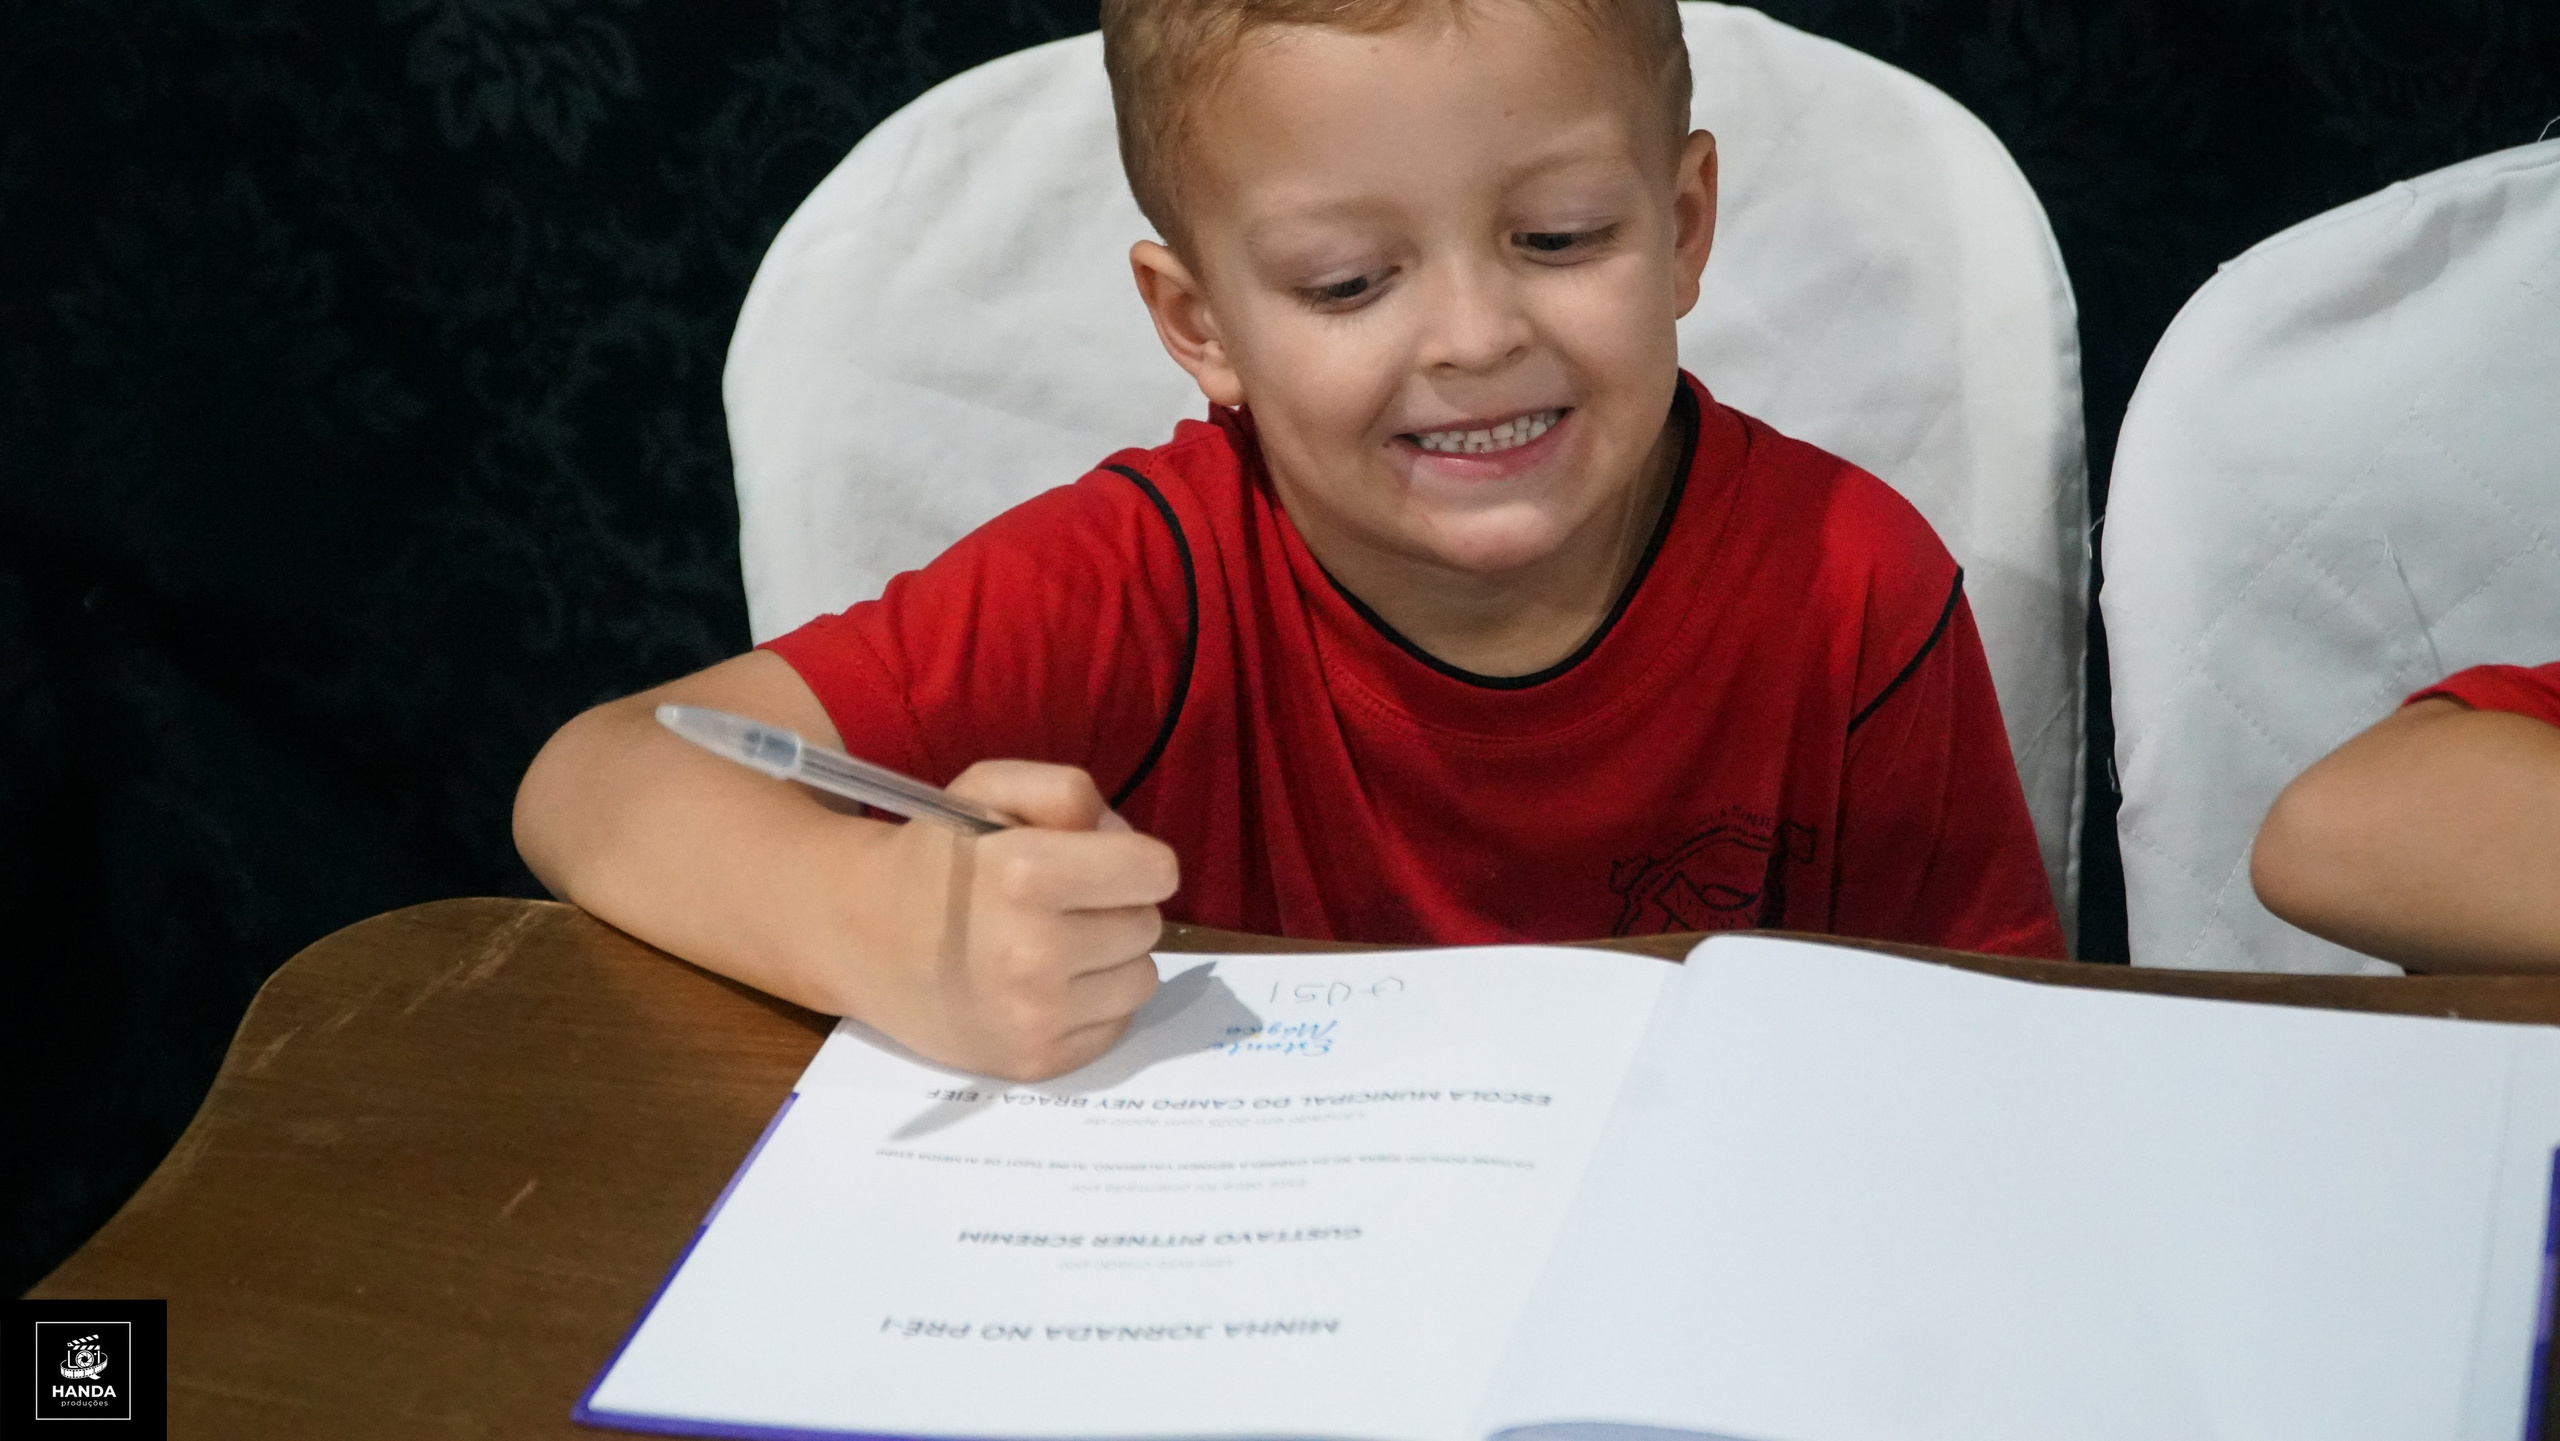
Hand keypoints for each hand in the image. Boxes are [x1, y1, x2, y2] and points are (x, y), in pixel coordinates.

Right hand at [857, 761, 1178, 1080]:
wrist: (859, 938)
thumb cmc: (934, 859)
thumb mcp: (989, 789)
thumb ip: (1066, 792)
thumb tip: (1126, 845)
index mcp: (1025, 874)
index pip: (1157, 872)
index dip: (1134, 860)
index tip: (1100, 863)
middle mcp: (1033, 952)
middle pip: (1148, 924)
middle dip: (1116, 906)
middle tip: (1062, 904)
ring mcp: (1034, 1017)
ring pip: (1142, 978)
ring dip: (1112, 959)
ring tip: (1057, 945)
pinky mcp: (1035, 1063)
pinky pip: (1116, 1026)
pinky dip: (1094, 1005)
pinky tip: (1048, 986)